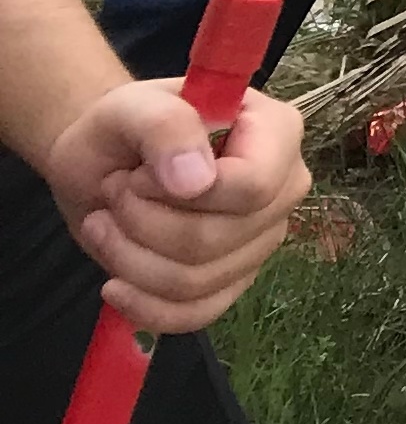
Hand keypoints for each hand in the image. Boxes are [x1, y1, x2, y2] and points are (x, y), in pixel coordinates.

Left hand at [44, 82, 308, 333]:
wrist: (103, 164)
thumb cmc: (123, 127)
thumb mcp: (130, 108)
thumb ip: (166, 127)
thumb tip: (197, 183)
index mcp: (277, 133)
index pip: (253, 186)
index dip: (184, 194)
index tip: (138, 176)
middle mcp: (284, 188)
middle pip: (217, 239)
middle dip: (142, 224)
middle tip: (114, 194)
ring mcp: (263, 239)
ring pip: (197, 280)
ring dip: (130, 259)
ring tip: (105, 223)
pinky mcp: (235, 281)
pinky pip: (197, 314)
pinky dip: (145, 307)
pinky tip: (116, 285)